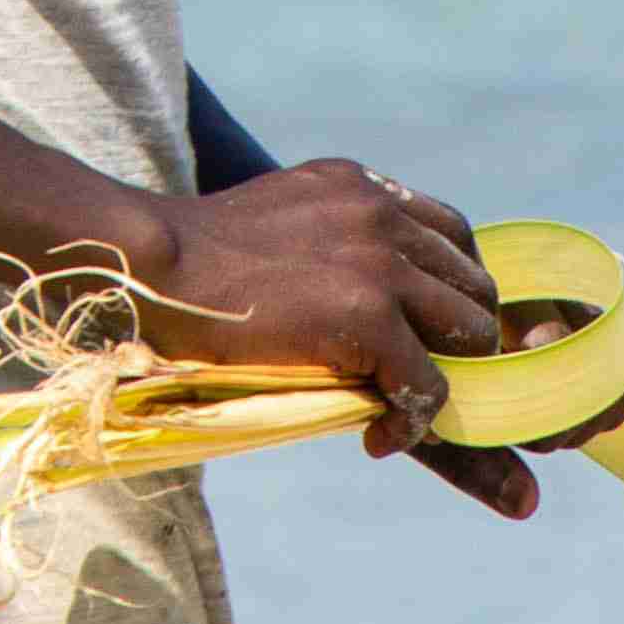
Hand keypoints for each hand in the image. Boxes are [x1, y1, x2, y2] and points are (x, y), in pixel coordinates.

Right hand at [129, 159, 524, 512]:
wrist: (149, 268)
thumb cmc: (193, 264)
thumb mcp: (279, 225)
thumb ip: (331, 242)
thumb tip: (354, 295)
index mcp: (360, 188)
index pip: (451, 237)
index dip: (448, 295)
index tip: (423, 339)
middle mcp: (382, 213)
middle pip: (474, 286)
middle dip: (458, 344)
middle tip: (411, 383)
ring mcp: (382, 261)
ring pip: (470, 334)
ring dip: (443, 380)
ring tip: (396, 408)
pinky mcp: (371, 314)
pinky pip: (429, 384)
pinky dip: (411, 420)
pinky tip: (377, 436)